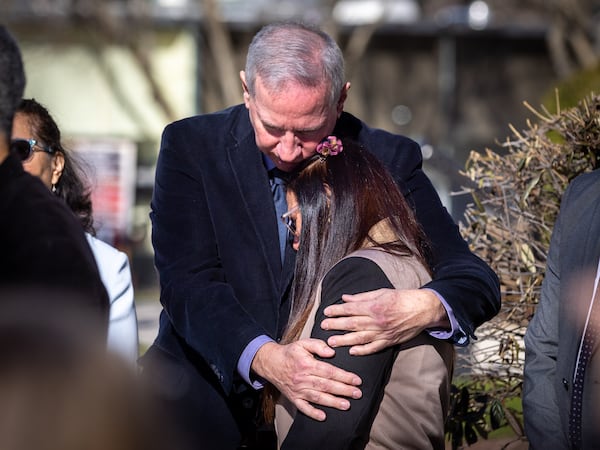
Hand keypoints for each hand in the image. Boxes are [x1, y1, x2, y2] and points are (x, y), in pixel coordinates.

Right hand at [251, 340, 361, 420]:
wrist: (271, 363)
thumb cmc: (290, 353)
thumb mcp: (303, 343)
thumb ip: (318, 345)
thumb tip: (331, 352)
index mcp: (307, 364)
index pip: (329, 371)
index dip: (344, 376)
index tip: (356, 380)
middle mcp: (302, 378)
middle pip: (326, 385)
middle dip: (343, 390)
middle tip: (357, 393)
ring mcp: (298, 390)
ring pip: (317, 397)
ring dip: (333, 402)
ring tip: (346, 405)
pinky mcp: (293, 398)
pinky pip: (303, 407)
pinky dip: (312, 413)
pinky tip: (323, 416)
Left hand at [320, 288, 448, 354]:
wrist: (422, 309)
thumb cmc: (401, 298)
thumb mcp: (381, 292)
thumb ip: (362, 297)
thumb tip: (345, 298)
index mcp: (374, 306)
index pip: (351, 309)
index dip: (337, 310)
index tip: (326, 312)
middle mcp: (377, 320)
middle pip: (352, 323)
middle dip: (336, 325)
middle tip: (323, 327)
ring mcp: (383, 332)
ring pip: (360, 338)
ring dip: (344, 340)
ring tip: (331, 342)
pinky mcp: (389, 341)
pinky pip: (374, 348)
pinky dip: (363, 350)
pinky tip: (352, 352)